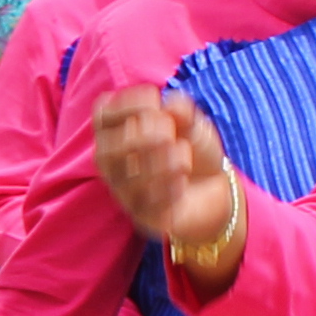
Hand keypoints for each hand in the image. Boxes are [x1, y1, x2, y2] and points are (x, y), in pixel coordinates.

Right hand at [93, 87, 240, 257]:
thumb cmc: (192, 149)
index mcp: (117, 134)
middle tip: (167, 133)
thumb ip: (182, 111)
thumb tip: (171, 106)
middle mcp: (114, 164)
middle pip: (104, 152)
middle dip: (137, 138)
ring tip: (182, 155)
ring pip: (126, 180)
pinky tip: (182, 179)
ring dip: (156, 163)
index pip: (102, 117)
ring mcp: (126, 192)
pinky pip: (146, 204)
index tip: (155, 99)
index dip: (125, 105)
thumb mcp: (192, 124)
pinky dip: (166, 188)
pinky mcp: (144, 216)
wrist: (214, 188)